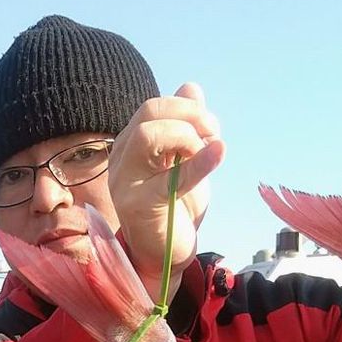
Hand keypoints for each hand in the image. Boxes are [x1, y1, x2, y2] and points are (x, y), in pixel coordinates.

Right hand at [108, 83, 224, 301]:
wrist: (166, 255)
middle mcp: (121, 160)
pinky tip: (220, 153)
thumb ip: (186, 125)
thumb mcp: (185, 160)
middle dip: (190, 114)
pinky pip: (170, 176)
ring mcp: (125, 183)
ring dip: (188, 135)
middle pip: (149, 112)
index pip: (154, 107)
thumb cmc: (175, 208)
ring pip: (149, 135)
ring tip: (208, 152)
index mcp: (130, 146)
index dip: (187, 108)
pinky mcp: (139, 206)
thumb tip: (190, 86)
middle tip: (213, 133)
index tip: (211, 129)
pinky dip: (200, 162)